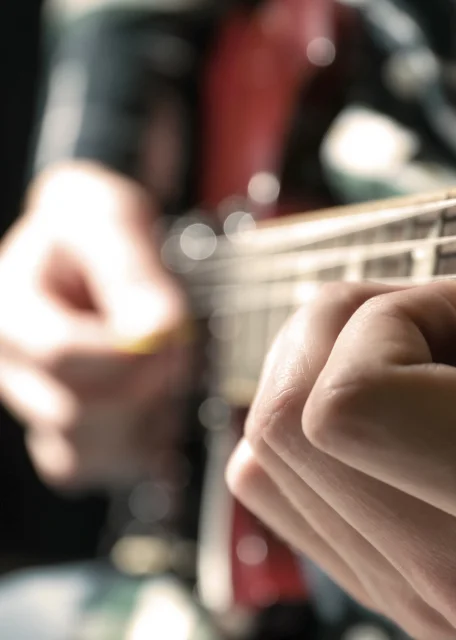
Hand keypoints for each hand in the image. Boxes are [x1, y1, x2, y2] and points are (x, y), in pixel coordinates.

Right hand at [0, 161, 190, 489]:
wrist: (93, 250)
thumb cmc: (96, 230)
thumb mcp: (112, 222)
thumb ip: (132, 271)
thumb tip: (158, 329)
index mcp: (11, 308)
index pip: (58, 353)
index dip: (126, 355)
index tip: (172, 335)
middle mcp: (12, 367)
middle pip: (72, 412)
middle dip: (145, 386)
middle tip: (180, 351)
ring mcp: (36, 405)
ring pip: (81, 455)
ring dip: (144, 424)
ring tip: (168, 378)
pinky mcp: (65, 432)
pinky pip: (96, 468)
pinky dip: (138, 449)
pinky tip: (160, 409)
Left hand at [226, 69, 455, 638]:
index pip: (346, 408)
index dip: (392, 321)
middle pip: (284, 425)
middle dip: (335, 332)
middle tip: (414, 316)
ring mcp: (420, 601)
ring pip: (263, 458)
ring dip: (310, 374)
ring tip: (397, 359)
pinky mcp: (392, 593)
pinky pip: (272, 489)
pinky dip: (297, 426)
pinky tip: (374, 408)